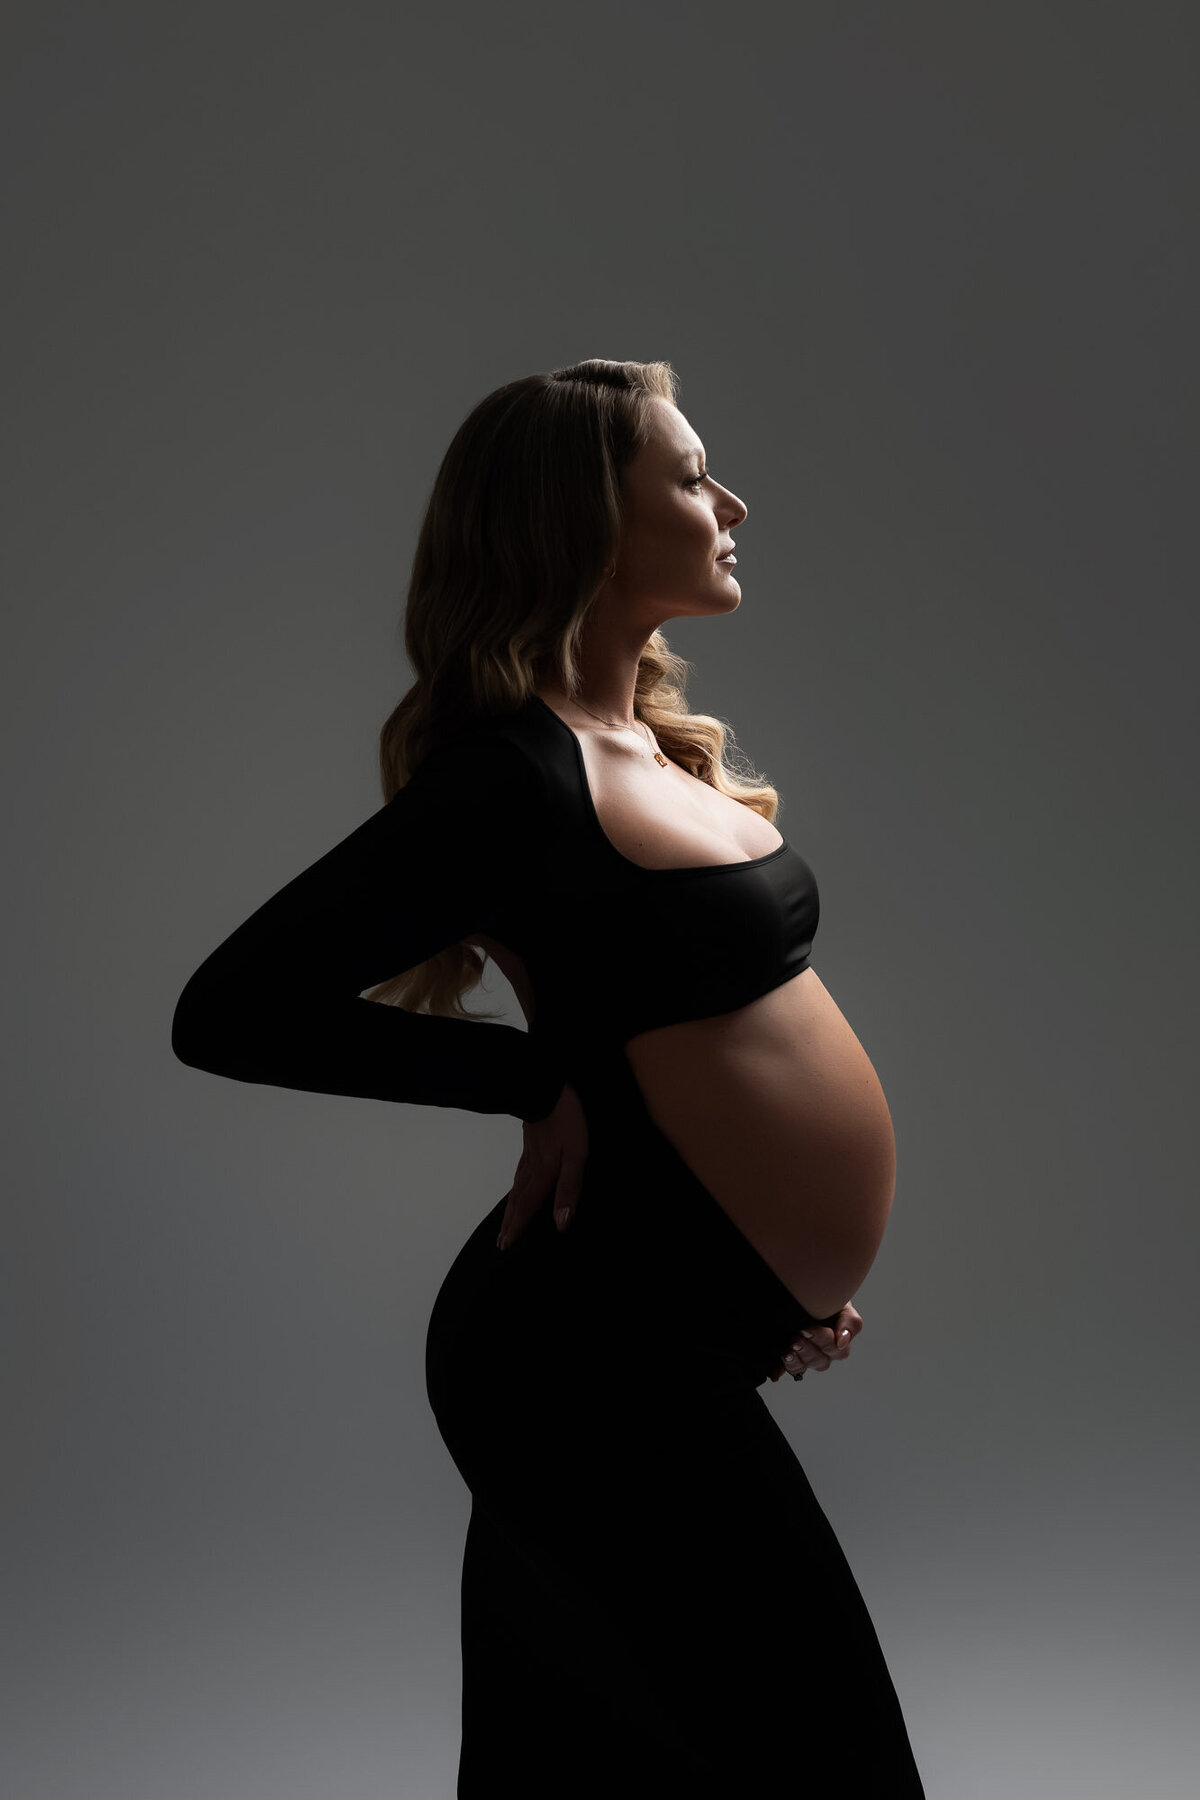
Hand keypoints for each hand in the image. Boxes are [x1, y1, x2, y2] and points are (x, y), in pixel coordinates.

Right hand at [497, 1083, 588, 1250]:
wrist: (545, 1087)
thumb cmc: (565, 1121)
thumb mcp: (576, 1157)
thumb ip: (569, 1189)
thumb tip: (561, 1223)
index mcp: (544, 1174)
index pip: (528, 1207)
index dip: (519, 1227)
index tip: (506, 1246)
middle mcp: (532, 1167)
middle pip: (519, 1200)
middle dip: (510, 1222)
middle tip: (500, 1242)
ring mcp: (529, 1153)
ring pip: (517, 1186)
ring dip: (510, 1207)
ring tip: (505, 1221)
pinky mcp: (531, 1140)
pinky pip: (520, 1170)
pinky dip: (515, 1184)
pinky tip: (517, 1182)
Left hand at [767, 1302, 861, 1382]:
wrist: (800, 1290)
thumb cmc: (824, 1298)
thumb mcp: (841, 1304)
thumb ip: (850, 1321)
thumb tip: (842, 1342)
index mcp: (838, 1341)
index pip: (837, 1350)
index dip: (823, 1340)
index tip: (808, 1329)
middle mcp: (822, 1352)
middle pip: (820, 1360)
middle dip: (808, 1349)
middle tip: (796, 1337)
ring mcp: (805, 1356)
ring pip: (805, 1366)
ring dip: (796, 1359)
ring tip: (788, 1349)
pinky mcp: (790, 1358)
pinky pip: (788, 1369)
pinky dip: (783, 1368)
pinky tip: (779, 1366)